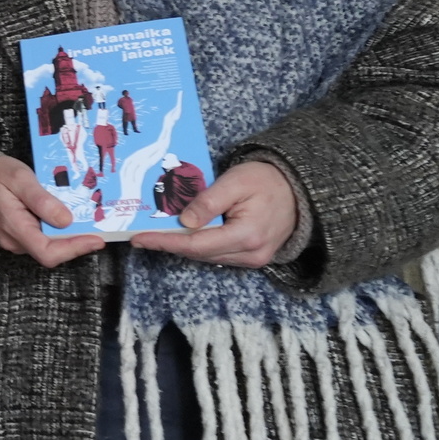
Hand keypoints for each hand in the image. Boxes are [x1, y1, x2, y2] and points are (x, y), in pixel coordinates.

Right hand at [0, 151, 106, 267]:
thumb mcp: (19, 178)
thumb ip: (41, 199)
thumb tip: (66, 220)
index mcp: (14, 228)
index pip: (49, 253)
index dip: (75, 249)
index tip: (97, 239)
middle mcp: (14, 240)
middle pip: (52, 252)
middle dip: (77, 243)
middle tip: (100, 228)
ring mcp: (14, 239)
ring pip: (48, 246)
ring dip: (69, 237)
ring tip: (89, 222)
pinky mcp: (17, 234)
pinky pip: (41, 238)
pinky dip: (58, 232)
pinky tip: (69, 218)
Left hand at [130, 159, 300, 268]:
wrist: (298, 189)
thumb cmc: (266, 180)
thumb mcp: (235, 182)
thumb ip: (209, 201)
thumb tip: (184, 221)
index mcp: (246, 235)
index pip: (196, 245)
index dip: (165, 242)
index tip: (140, 238)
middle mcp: (251, 254)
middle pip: (199, 254)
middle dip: (168, 245)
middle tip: (139, 236)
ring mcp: (254, 259)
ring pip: (208, 256)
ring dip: (181, 247)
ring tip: (154, 236)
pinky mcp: (253, 257)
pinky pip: (218, 254)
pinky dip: (198, 246)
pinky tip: (181, 236)